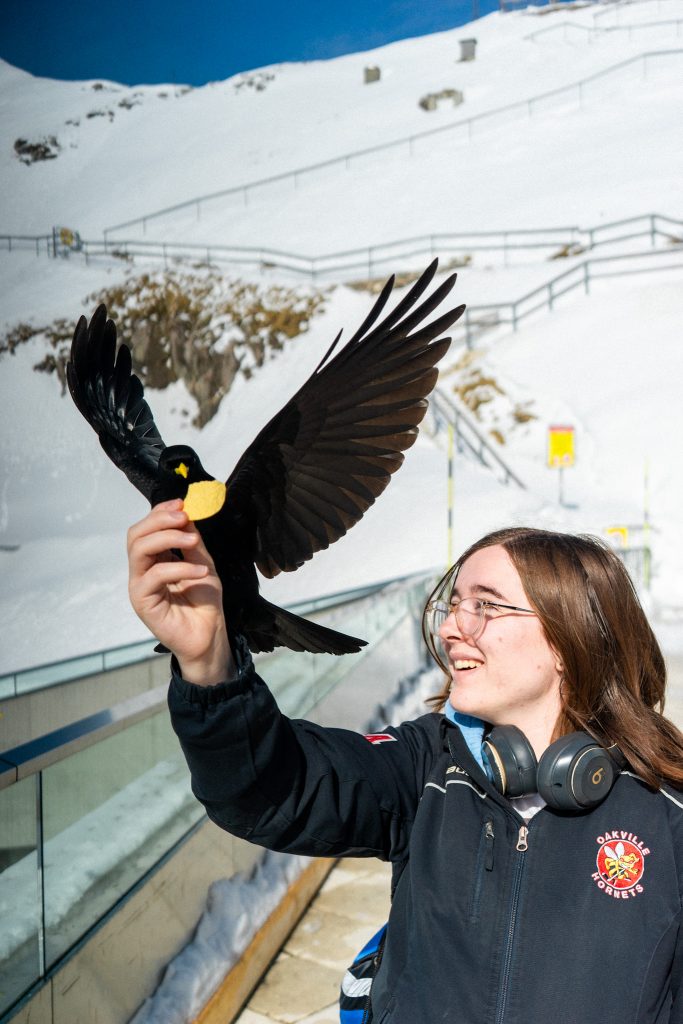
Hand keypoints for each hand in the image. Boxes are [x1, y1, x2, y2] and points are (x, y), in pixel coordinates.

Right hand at [127, 500, 233, 684]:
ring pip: (139, 550)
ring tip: (193, 540)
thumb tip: (186, 513)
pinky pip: (155, 575)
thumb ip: (192, 542)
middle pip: (135, 535)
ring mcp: (139, 586)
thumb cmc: (204, 603)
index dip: (160, 512)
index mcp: (153, 559)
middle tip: (184, 516)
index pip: (145, 528)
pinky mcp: (142, 602)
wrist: (209, 635)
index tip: (182, 503)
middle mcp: (142, 571)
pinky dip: (180, 567)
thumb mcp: (203, 563)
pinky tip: (201, 570)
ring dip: (168, 538)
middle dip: (159, 520)